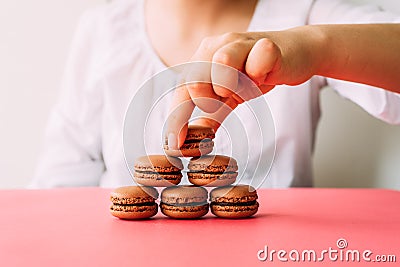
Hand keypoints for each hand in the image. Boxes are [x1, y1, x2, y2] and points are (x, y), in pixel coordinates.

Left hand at [165, 24, 399, 148]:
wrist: (298, 54)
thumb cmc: (259, 72)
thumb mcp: (231, 97)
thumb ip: (213, 115)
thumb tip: (193, 140)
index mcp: (203, 58)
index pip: (182, 89)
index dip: (176, 118)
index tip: (174, 144)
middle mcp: (217, 46)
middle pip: (195, 77)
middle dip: (206, 100)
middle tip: (224, 101)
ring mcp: (242, 43)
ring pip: (221, 62)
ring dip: (229, 85)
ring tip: (242, 89)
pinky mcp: (268, 46)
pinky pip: (257, 61)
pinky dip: (257, 74)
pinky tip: (264, 77)